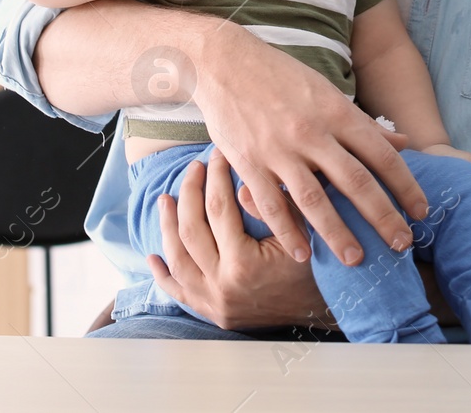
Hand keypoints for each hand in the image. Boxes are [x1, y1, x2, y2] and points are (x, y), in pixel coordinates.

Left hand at [147, 149, 333, 331]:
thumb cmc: (313, 268)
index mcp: (243, 263)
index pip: (219, 209)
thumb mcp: (302, 233)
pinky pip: (178, 293)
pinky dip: (163, 275)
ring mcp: (211, 301)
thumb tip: (241, 188)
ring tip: (165, 200)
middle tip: (193, 169)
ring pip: (178, 259)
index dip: (216, 177)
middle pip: (191, 230)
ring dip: (167, 227)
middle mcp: (221, 284)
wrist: (317, 313)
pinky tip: (152, 257)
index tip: (217, 156)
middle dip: (190, 193)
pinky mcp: (209, 312)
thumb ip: (274, 210)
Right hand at [194, 44, 425, 264]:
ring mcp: (279, 150)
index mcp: (337, 112)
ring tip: (356, 260)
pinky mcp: (249, 163)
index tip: (421, 211)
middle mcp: (312, 133)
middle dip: (383, 217)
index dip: (405, 186)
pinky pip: (271, 205)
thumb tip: (404, 142)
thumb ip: (363, 122)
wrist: (225, 63)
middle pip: (356, 182)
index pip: (382, 155)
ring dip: (338, 234)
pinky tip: (303, 254)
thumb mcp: (327, 92)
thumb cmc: (281, 77)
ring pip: (314, 200)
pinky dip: (288, 232)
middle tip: (402, 245)